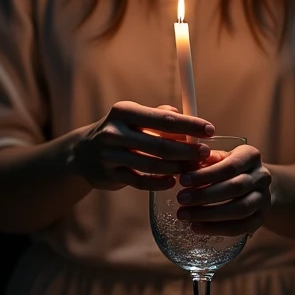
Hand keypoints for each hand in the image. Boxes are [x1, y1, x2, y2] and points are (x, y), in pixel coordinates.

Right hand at [74, 101, 214, 191]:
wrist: (83, 152)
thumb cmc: (121, 131)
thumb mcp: (135, 116)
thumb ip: (160, 115)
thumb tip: (187, 115)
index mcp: (125, 111)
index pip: (164, 119)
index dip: (190, 125)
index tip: (210, 130)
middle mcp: (115, 132)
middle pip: (160, 144)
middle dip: (187, 150)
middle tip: (206, 153)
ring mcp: (110, 155)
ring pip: (152, 165)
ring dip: (176, 168)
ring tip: (192, 168)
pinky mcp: (109, 175)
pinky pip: (140, 182)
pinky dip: (159, 183)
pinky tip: (172, 181)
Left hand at [175, 143, 271, 237]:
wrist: (253, 185)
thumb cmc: (227, 168)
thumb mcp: (219, 158)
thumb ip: (203, 160)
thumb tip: (184, 166)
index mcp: (251, 156)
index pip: (230, 166)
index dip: (206, 174)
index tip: (183, 180)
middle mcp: (262, 176)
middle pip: (235, 188)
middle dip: (205, 195)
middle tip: (181, 199)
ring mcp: (264, 199)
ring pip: (240, 210)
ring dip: (209, 214)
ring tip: (184, 215)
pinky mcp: (261, 219)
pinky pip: (241, 227)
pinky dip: (217, 229)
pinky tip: (196, 227)